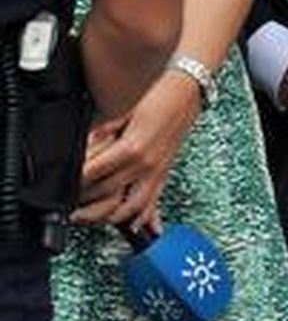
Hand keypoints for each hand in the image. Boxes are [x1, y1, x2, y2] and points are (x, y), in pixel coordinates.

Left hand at [73, 72, 201, 230]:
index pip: (94, 173)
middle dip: (83, 201)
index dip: (75, 181)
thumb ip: (102, 137)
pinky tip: (131, 225)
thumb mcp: (123, 116)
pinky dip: (141, 218)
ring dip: (106, 216)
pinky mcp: (165, 174)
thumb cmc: (159, 101)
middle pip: (106, 193)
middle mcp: (145, 165)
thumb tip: (84, 152)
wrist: (188, 95)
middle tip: (69, 202)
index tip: (65, 184)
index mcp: (131, 148)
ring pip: (129, 207)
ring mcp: (157, 172)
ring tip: (88, 217)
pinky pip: (152, 202)